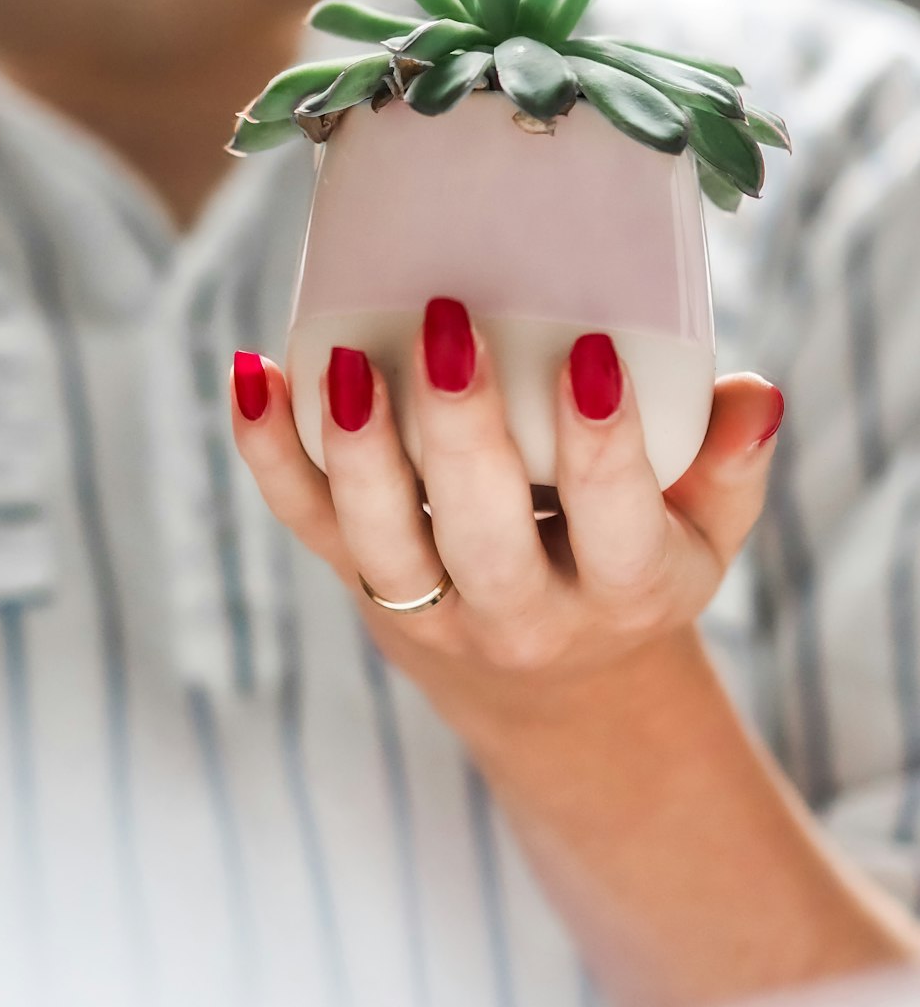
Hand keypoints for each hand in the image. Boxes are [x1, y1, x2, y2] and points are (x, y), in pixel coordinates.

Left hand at [229, 300, 784, 728]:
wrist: (548, 682)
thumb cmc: (631, 565)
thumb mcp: (702, 534)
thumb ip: (728, 466)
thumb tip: (756, 394)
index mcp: (622, 592)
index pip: (617, 524)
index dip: (604, 447)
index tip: (591, 354)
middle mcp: (519, 616)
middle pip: (483, 541)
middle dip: (460, 436)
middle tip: (448, 325)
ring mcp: (427, 607)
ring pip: (379, 544)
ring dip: (355, 453)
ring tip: (343, 358)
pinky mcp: (357, 582)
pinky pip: (304, 525)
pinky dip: (269, 454)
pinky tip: (251, 375)